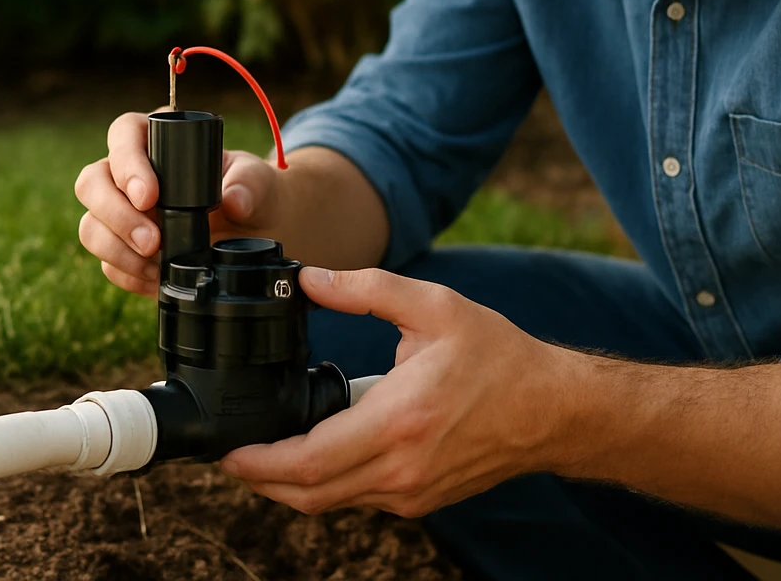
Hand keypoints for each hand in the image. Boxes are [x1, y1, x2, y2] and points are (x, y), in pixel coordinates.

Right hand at [73, 110, 283, 296]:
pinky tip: (156, 279)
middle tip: (152, 241)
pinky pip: (108, 263)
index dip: (127, 163)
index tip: (149, 196)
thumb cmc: (252, 192)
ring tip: (156, 266)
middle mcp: (130, 174)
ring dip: (117, 249)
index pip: (124, 134)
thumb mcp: (259, 180)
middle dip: (115, 214)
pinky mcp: (125, 250)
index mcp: (158, 140)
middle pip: (91, 182)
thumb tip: (233, 202)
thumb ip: (249, 183)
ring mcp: (122, 213)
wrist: (257, 232)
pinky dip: (128, 274)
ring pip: (90, 225)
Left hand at [219, 266, 568, 516]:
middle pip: (308, 495)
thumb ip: (365, 289)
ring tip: (262, 451)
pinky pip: (357, 498)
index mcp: (398, 421)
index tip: (227, 449)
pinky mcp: (419, 499)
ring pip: (330, 502)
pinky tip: (313, 451)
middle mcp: (401, 468)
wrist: (554, 409)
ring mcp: (411, 492)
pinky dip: (325, 483)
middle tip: (231, 453)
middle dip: (260, 480)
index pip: (308, 461)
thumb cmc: (498, 357)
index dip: (258, 463)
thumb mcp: (433, 306)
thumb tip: (308, 279)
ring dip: (290, 484)